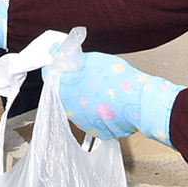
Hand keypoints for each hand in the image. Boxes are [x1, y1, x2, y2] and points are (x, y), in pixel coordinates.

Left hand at [51, 52, 183, 147]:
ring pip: (78, 105)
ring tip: (103, 88)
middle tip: (87, 74)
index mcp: (63, 88)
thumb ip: (72, 60)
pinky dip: (97, 110)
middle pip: (63, 91)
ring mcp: (81, 122)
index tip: (60, 62)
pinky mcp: (95, 131)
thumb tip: (61, 55)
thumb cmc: (117, 80)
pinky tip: (108, 102)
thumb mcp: (91, 59)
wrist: (139, 102)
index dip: (55, 66)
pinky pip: (91, 117)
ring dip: (85, 97)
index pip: (49, 75)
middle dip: (73, 82)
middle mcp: (68, 108)